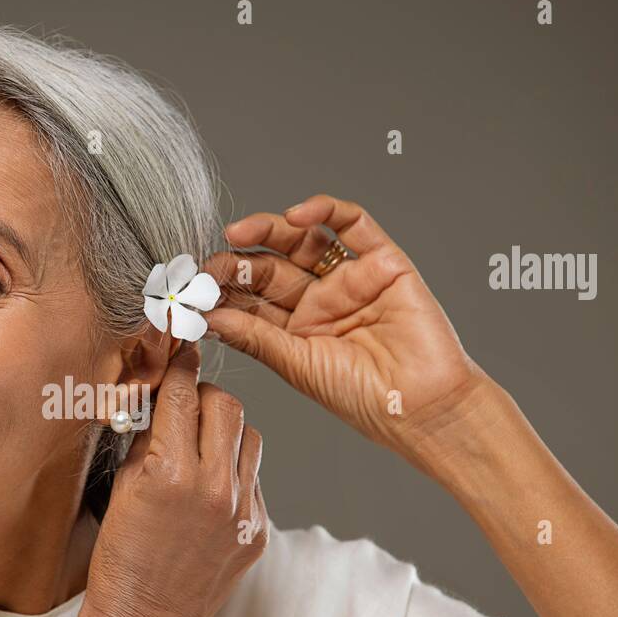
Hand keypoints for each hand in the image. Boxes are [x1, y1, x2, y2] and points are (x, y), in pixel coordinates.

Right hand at [83, 341, 267, 616]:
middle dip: (205, 396)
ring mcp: (243, 512)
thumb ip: (148, 439)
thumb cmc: (121, 562)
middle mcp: (215, 490)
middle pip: (228, 406)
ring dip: (226, 433)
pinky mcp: (259, 532)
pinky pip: (255, 480)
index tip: (181, 354)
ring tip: (200, 449)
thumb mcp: (122, 489)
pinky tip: (209, 491)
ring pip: (251, 438)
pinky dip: (234, 473)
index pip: (184, 395)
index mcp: (172, 474)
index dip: (181, 368)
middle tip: (187, 404)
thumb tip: (162, 399)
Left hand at [202, 194, 486, 463]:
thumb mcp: (297, 366)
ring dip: (269, 230)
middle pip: (271, 269)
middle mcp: (320, 302)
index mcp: (295, 332)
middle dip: (239, 262)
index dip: (223, 291)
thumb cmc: (364, 399)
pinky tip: (297, 214)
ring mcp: (350, 280)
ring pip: (303, 242)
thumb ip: (255, 336)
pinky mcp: (384, 261)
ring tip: (239, 232)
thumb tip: (206, 316)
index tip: (194, 289)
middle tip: (212, 263)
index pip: (251, 301)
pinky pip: (352, 225)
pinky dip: (325, 211)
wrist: (423, 405)